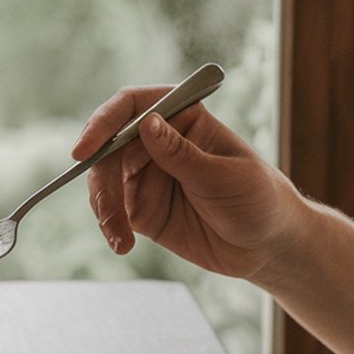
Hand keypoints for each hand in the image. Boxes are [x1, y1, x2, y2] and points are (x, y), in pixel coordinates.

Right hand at [72, 85, 305, 284]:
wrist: (268, 247)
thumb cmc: (259, 199)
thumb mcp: (224, 177)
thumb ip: (181, 154)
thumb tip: (146, 124)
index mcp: (182, 117)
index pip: (133, 106)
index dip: (104, 122)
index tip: (85, 149)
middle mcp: (158, 141)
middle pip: (109, 147)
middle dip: (103, 180)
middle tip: (110, 212)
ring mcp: (147, 174)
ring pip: (104, 181)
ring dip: (105, 208)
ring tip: (120, 236)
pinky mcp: (142, 207)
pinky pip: (112, 211)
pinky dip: (110, 226)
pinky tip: (121, 243)